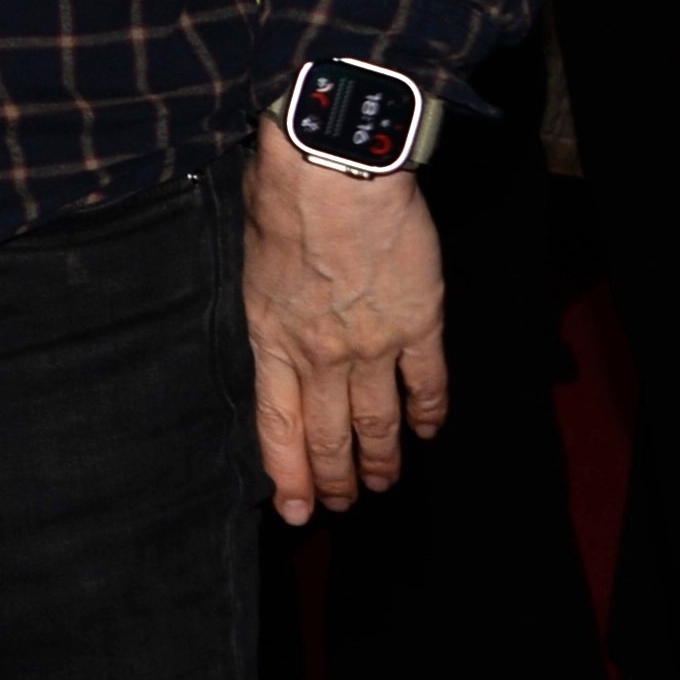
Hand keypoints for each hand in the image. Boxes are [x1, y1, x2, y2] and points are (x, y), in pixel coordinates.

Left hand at [241, 124, 449, 522]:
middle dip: (335, 479)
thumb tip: (271, 313)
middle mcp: (320, 354)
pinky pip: (427, 384)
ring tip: (384, 482)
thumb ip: (265, 301)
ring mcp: (372, 345)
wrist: (333, 170)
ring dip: (382, 459)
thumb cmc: (281, 195)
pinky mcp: (418, 325)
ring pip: (378, 422)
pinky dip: (428, 413)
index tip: (295, 509)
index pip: (277, 425)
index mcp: (270, 337)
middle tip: (344, 504)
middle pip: (329, 435)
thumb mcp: (251, 257)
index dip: (287, 474)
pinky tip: (428, 430)